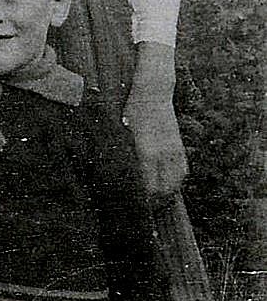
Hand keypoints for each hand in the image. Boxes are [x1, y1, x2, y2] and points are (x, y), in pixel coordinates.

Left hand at [123, 42, 186, 196]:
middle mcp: (161, 154)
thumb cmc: (130, 113)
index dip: (143, 201)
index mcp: (144, 153)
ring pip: (176, 182)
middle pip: (163, 189)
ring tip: (158, 198)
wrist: (153, 94)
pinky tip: (168, 183)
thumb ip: (123, 156)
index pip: (148, 187)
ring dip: (168, 193)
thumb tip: (117, 176)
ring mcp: (173, 150)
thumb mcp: (121, 134)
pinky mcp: (179, 145)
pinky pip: (182, 170)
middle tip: (145, 207)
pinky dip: (176, 180)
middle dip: (155, 201)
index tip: (136, 206)